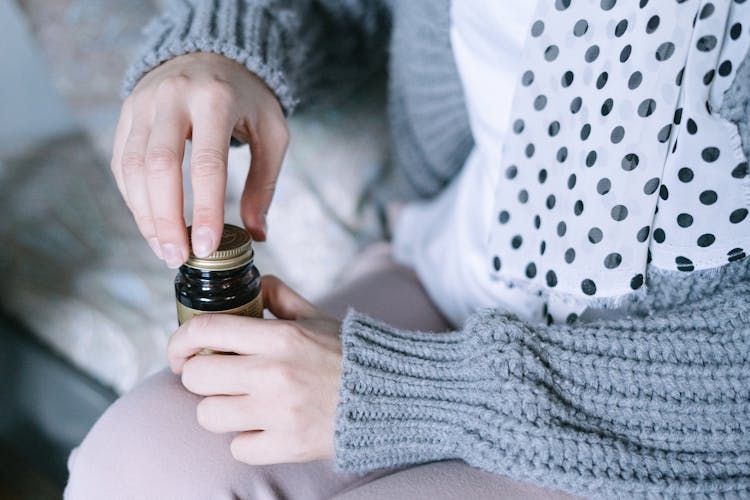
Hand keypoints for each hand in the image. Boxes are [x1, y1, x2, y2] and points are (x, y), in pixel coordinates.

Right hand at [112, 52, 288, 266]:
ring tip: (164, 249)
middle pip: (159, 167)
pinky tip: (150, 222)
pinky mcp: (126, 114)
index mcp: (216, 100)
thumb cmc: (246, 98)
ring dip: (145, 215)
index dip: (204, 210)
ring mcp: (143, 103)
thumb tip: (257, 234)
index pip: (206, 163)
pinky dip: (133, 198)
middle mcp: (173, 98)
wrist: (212, 53)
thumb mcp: (271, 133)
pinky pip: (120, 162)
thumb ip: (264, 183)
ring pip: (131, 167)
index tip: (205, 247)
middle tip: (177, 257)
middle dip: (166, 220)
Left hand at [167, 276, 341, 463]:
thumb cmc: (351, 355)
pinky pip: (238, 446)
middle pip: (197, 376)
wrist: (390, 396)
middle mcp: (274, 374)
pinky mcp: (287, 445)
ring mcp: (279, 413)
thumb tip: (253, 284)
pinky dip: (246, 438)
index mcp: (280, 337)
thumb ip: (280, 296)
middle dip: (199, 374)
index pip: (205, 330)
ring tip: (240, 402)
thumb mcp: (317, 316)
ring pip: (208, 414)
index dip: (180, 340)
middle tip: (216, 375)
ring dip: (219, 408)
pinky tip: (264, 425)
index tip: (181, 350)